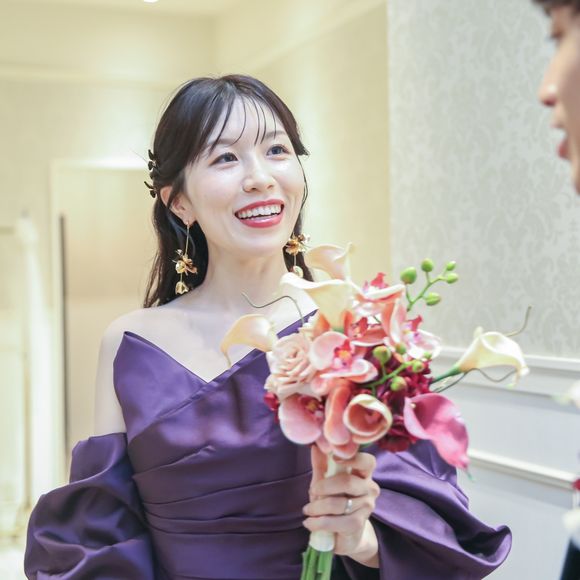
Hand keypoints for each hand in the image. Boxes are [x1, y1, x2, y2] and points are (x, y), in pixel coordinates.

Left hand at [302, 445, 379, 564]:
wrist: (344, 535)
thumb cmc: (334, 504)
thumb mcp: (325, 483)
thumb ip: (322, 466)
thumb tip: (315, 446)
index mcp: (364, 475)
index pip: (367, 462)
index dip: (352, 458)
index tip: (334, 458)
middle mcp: (369, 489)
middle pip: (348, 482)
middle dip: (324, 486)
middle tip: (312, 491)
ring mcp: (366, 507)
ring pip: (338, 503)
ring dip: (317, 507)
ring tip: (307, 510)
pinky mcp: (358, 524)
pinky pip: (335, 521)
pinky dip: (318, 522)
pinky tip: (309, 522)